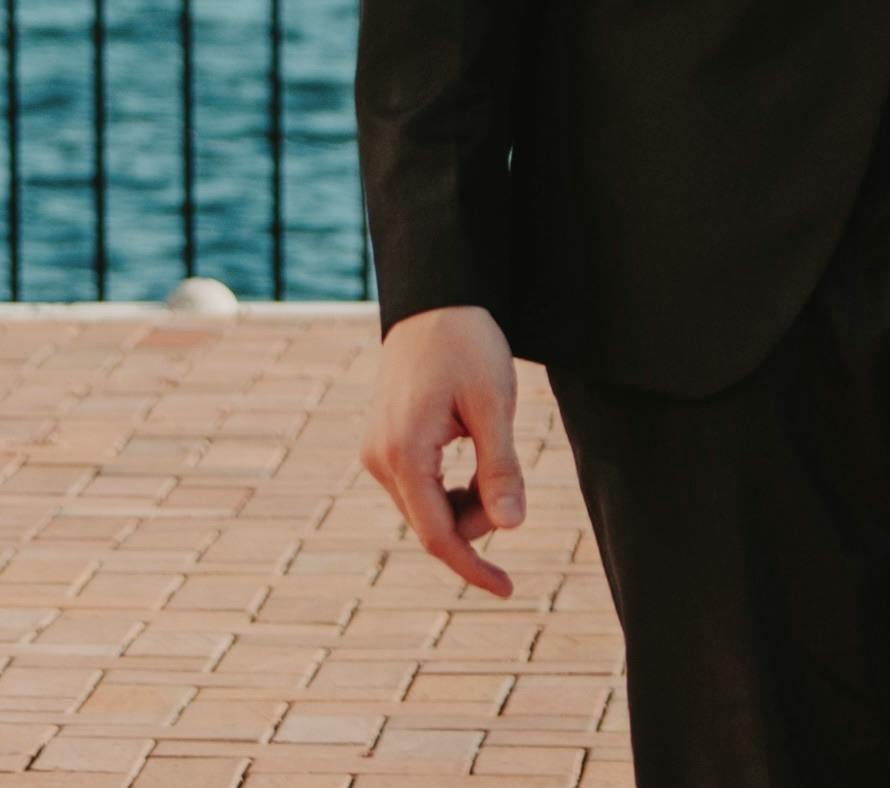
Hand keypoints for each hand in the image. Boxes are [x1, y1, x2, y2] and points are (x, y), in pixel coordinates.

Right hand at [355, 304, 530, 594]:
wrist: (433, 299)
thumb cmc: (466, 344)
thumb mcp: (494, 404)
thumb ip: (500, 468)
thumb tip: (511, 528)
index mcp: (404, 454)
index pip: (438, 535)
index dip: (474, 568)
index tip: (508, 590)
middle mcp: (379, 460)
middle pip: (434, 524)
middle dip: (478, 520)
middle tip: (512, 477)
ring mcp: (377, 452)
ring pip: (427, 509)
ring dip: (466, 503)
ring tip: (493, 453)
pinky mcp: (384, 444)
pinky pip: (419, 488)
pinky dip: (451, 488)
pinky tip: (474, 459)